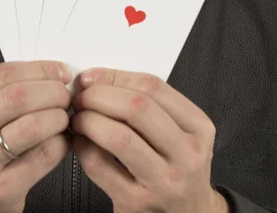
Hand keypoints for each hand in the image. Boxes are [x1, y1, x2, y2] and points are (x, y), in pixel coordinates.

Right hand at [0, 60, 72, 212]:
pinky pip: (42, 156)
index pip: (4, 74)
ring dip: (58, 117)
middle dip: (52, 91)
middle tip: (64, 96)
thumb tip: (46, 74)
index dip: (41, 69)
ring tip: (63, 118)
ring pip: (32, 125)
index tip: (59, 71)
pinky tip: (61, 141)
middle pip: (18, 96)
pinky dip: (61, 144)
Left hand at [70, 68, 228, 212]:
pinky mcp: (136, 202)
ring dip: (89, 120)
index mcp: (198, 127)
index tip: (92, 77)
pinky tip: (80, 140)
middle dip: (99, 95)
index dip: (115, 76)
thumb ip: (147, 103)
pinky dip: (82, 146)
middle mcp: (186, 155)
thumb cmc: (176, 165)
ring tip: (78, 117)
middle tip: (81, 96)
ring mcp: (163, 181)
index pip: (153, 87)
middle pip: (136, 107)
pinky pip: (100, 165)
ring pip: (119, 137)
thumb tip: (96, 79)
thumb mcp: (179, 130)